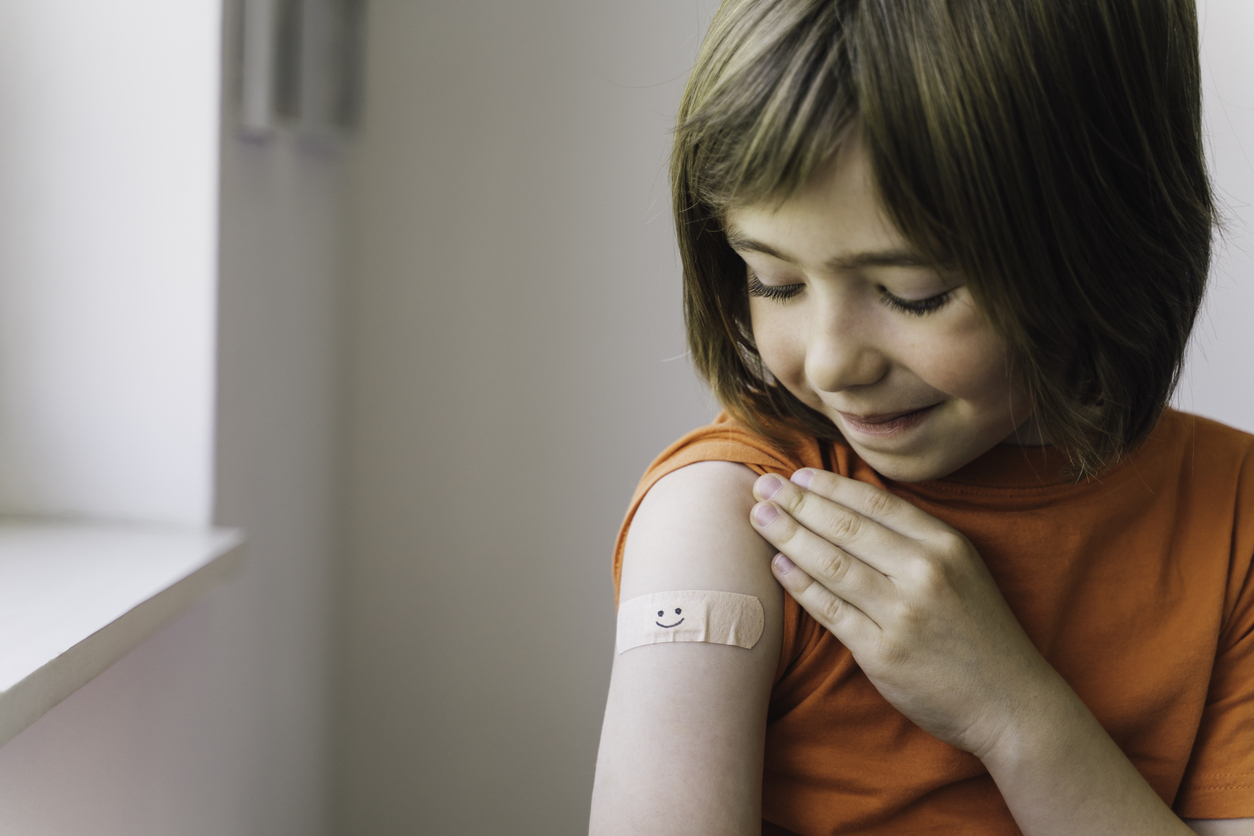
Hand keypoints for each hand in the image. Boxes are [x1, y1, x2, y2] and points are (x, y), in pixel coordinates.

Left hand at [749, 468, 1059, 757]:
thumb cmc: (978, 630)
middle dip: (797, 503)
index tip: (796, 475)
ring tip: (759, 518)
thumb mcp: (962, 568)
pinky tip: (779, 565)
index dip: (829, 486)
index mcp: (944, 545)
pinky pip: (829, 610)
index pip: (874, 503)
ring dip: (788, 537)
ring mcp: (901, 615)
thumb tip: (848, 505)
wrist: (1009, 702)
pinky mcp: (882, 653)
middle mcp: (923, 574)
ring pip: (830, 564)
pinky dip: (799, 585)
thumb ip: (913, 538)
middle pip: (845, 528)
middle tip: (763, 485)